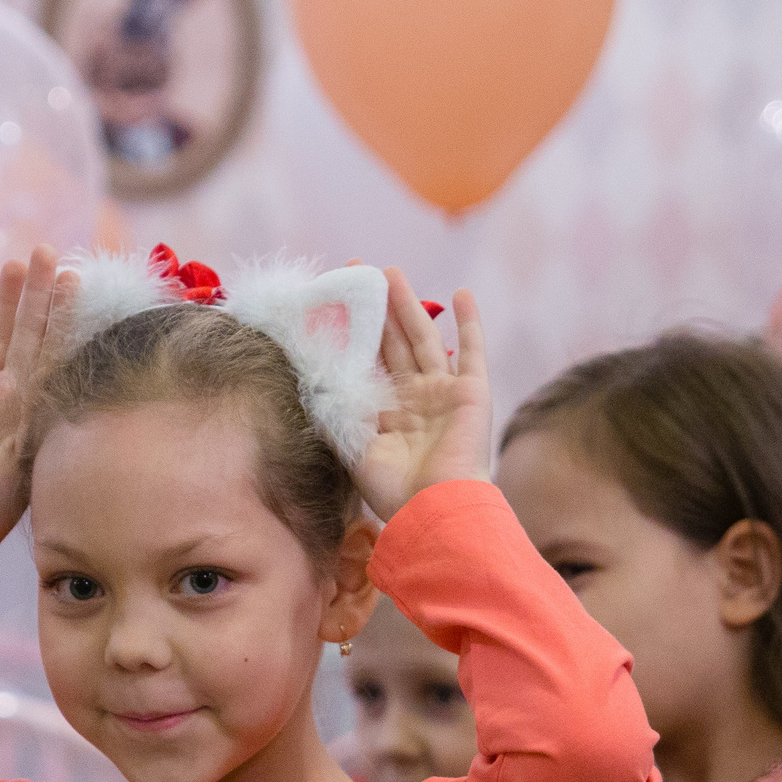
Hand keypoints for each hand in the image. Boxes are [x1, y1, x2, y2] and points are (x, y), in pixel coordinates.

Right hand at [0, 246, 78, 564]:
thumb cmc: (0, 500)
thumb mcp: (36, 455)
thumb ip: (49, 417)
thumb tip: (82, 385)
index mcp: (38, 405)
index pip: (55, 348)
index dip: (65, 314)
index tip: (78, 278)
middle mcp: (11, 394)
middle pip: (28, 332)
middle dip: (38, 293)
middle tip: (48, 251)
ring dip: (2, 301)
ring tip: (14, 264)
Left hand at [354, 270, 492, 521]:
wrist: (436, 508)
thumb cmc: (393, 489)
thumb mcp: (352, 447)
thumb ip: (334, 413)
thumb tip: (308, 380)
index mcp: (386, 414)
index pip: (367, 362)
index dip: (352, 333)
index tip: (335, 303)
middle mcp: (415, 400)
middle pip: (393, 343)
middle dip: (376, 308)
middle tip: (359, 273)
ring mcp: (444, 394)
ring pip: (423, 338)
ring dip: (409, 305)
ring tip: (391, 273)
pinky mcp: (472, 392)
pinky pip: (472, 350)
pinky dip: (470, 322)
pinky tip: (463, 294)